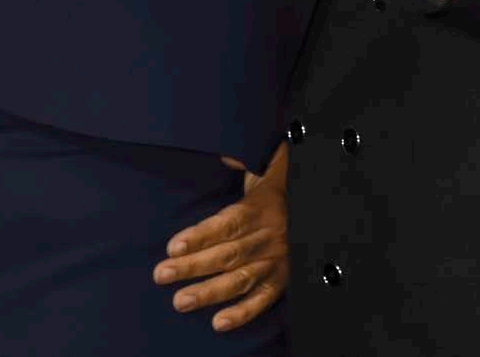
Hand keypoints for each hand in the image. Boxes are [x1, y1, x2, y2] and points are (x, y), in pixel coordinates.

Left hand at [152, 146, 287, 331]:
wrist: (317, 208)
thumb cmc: (275, 189)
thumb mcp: (264, 168)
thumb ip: (243, 161)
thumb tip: (224, 155)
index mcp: (258, 209)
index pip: (226, 224)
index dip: (199, 236)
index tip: (172, 247)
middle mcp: (267, 237)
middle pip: (226, 255)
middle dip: (192, 266)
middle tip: (162, 274)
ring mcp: (275, 262)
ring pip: (240, 280)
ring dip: (209, 293)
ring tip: (180, 301)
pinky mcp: (282, 281)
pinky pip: (263, 300)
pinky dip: (242, 314)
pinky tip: (219, 323)